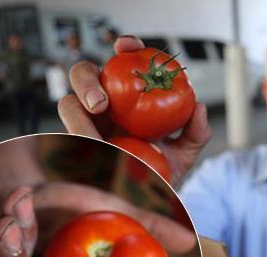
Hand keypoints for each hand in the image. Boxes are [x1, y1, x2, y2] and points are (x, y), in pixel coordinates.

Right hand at [57, 36, 211, 184]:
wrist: (149, 199)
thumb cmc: (165, 170)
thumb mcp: (186, 152)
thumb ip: (197, 132)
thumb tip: (199, 108)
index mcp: (131, 93)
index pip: (126, 61)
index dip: (125, 47)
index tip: (127, 47)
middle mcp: (105, 102)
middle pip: (84, 73)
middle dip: (87, 81)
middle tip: (101, 104)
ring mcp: (86, 121)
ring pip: (68, 104)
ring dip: (77, 116)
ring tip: (94, 136)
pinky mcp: (74, 144)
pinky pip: (67, 138)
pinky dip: (78, 141)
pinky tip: (92, 153)